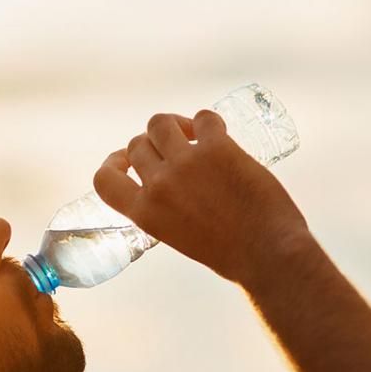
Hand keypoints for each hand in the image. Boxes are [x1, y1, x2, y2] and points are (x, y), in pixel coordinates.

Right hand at [93, 110, 311, 285]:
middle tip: (173, 148)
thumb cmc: (228, 253)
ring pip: (161, 123)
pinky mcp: (218, 147)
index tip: (124, 158)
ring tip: (191, 134)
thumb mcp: (175, 234)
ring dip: (173, 125)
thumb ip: (162, 208)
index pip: (105, 179)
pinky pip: (203, 118)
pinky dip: (207, 122)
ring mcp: (186, 163)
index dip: (112, 162)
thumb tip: (166, 184)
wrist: (266, 253)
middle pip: (137, 144)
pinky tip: (216, 133)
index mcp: (144, 213)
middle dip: (152, 143)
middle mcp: (158, 185)